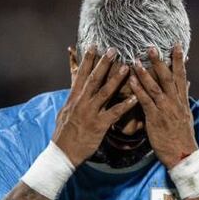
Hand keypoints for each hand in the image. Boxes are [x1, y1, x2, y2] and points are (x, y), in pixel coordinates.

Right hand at [52, 47, 135, 165]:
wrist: (62, 153)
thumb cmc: (64, 135)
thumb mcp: (65, 113)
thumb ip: (72, 100)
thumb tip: (74, 89)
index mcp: (73, 98)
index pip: (80, 75)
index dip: (86, 60)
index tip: (93, 46)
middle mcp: (81, 102)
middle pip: (93, 78)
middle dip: (103, 63)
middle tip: (113, 49)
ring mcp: (90, 113)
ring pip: (104, 92)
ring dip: (116, 79)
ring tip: (126, 67)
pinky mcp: (98, 125)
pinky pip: (114, 113)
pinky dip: (125, 105)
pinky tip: (136, 98)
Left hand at [128, 45, 198, 168]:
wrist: (183, 155)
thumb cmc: (182, 136)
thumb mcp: (186, 115)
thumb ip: (183, 97)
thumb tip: (186, 84)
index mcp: (182, 101)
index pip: (181, 76)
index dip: (179, 60)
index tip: (176, 45)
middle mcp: (175, 102)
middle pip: (168, 77)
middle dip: (160, 61)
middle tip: (151, 46)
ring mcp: (165, 110)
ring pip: (155, 87)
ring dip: (145, 73)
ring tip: (135, 60)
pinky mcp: (155, 119)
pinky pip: (145, 102)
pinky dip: (138, 90)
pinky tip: (131, 80)